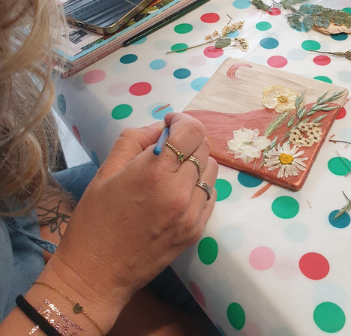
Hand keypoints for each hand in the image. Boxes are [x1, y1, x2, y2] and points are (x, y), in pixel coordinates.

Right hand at [47, 113, 216, 310]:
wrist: (96, 274)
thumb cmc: (95, 220)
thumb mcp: (106, 171)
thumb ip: (135, 139)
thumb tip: (162, 128)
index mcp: (155, 171)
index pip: (191, 131)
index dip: (182, 120)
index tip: (170, 123)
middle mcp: (179, 191)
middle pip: (203, 147)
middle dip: (188, 139)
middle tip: (171, 145)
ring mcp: (191, 213)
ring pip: (211, 170)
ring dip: (196, 162)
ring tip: (175, 169)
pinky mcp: (197, 231)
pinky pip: (210, 194)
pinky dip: (199, 185)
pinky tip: (179, 190)